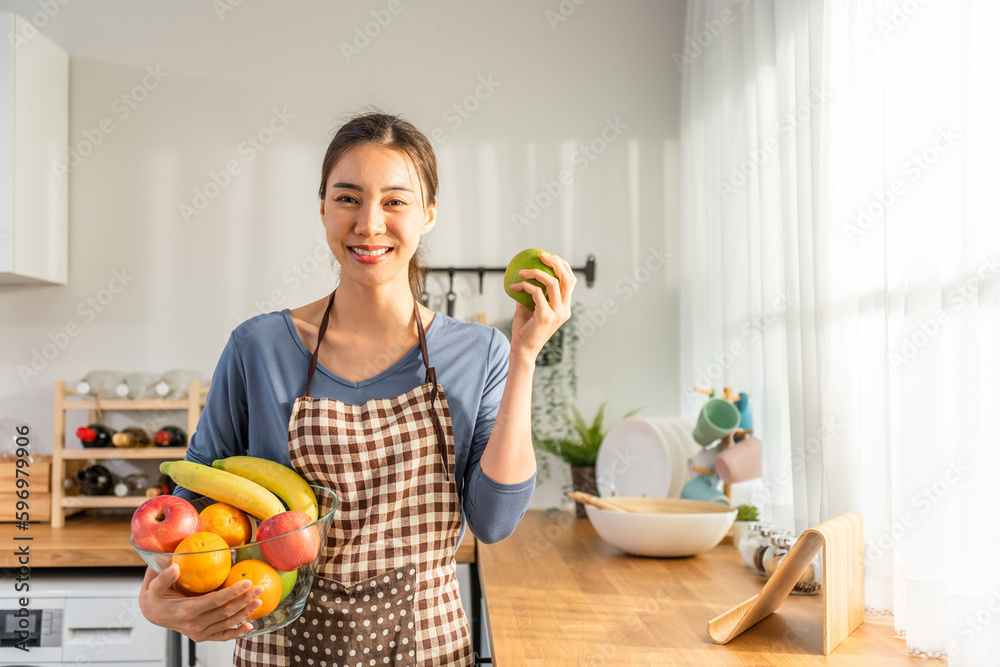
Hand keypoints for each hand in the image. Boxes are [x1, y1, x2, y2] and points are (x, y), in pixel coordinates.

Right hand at [138, 564, 261, 641]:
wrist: (152, 614)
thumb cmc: (155, 596)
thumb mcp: (154, 585)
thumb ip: (164, 577)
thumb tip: (175, 567)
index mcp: (186, 611)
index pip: (215, 601)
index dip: (233, 592)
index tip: (247, 582)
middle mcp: (194, 624)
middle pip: (226, 613)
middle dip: (245, 600)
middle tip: (260, 589)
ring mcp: (199, 633)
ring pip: (227, 624)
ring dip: (245, 613)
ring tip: (259, 602)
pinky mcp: (202, 636)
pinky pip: (222, 636)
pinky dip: (237, 633)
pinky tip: (250, 626)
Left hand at [508, 251, 576, 360]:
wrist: (522, 350)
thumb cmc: (524, 330)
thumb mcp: (528, 308)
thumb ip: (531, 293)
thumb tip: (524, 274)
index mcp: (564, 307)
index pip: (570, 281)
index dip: (562, 265)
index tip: (548, 257)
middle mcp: (564, 309)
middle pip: (567, 278)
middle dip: (555, 262)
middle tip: (540, 255)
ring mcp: (557, 313)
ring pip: (553, 282)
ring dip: (535, 272)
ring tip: (521, 271)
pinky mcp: (546, 316)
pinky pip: (536, 292)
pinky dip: (525, 286)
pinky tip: (514, 286)